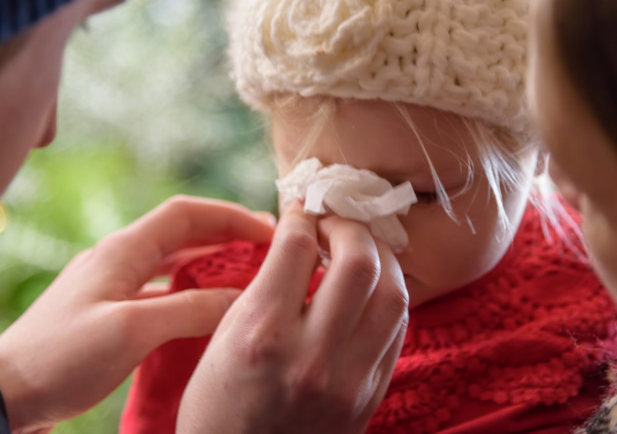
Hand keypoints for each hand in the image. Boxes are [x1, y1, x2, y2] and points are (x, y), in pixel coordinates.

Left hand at [0, 196, 273, 433]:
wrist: (2, 394)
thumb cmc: (61, 358)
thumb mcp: (132, 331)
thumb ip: (191, 309)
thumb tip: (241, 297)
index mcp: (123, 250)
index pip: (188, 213)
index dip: (232, 216)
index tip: (270, 230)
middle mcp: (117, 259)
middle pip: (182, 233)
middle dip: (227, 235)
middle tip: (268, 249)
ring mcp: (109, 285)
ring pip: (172, 261)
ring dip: (211, 262)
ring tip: (247, 274)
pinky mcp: (105, 313)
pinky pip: (159, 290)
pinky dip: (190, 291)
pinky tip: (206, 309)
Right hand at [177, 202, 408, 433]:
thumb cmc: (217, 407)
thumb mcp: (221, 340)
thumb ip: (264, 286)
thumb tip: (298, 234)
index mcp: (260, 336)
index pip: (296, 247)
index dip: (302, 216)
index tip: (300, 210)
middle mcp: (310, 356)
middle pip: (359, 261)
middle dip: (350, 226)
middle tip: (336, 222)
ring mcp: (349, 379)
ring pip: (394, 293)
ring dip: (381, 257)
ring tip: (359, 248)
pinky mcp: (371, 394)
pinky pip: (398, 328)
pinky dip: (389, 295)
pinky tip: (371, 288)